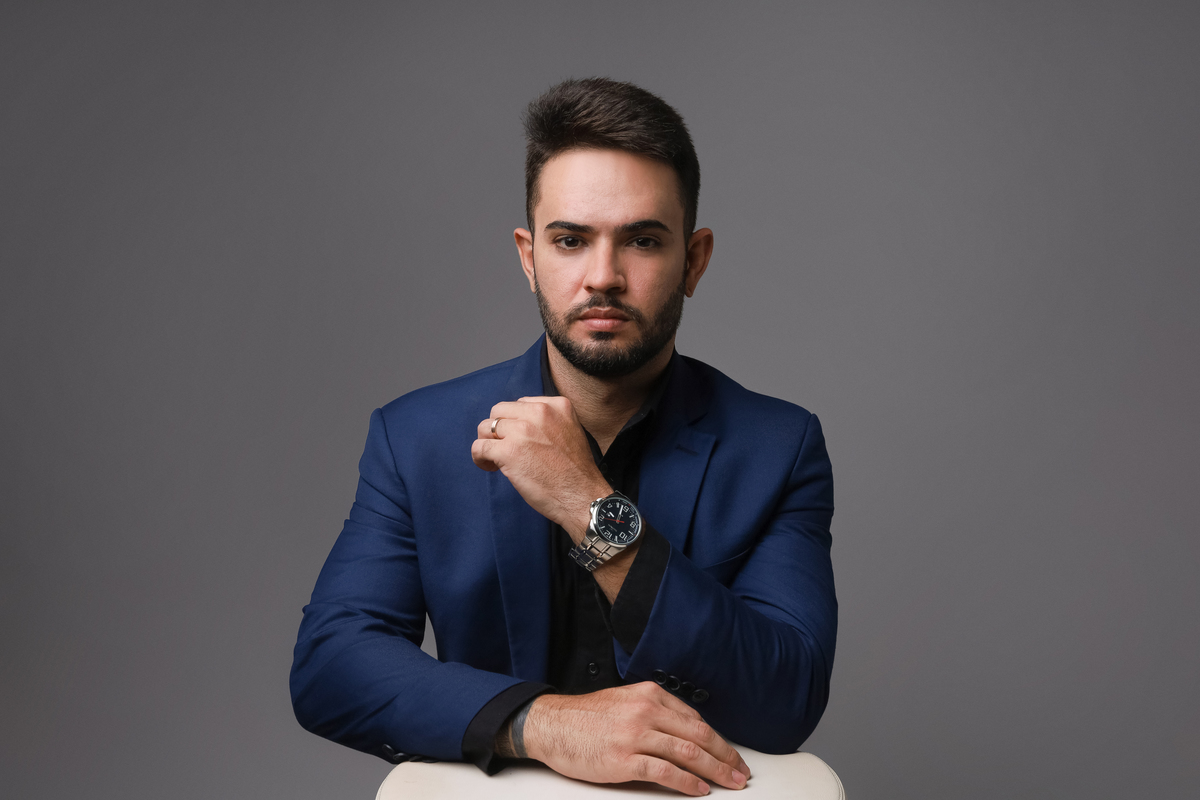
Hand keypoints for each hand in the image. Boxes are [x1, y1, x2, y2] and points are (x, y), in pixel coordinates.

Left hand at [472, 396, 610, 538]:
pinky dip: (479, 457)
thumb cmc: (576, 472)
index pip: (520, 404)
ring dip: (487, 442)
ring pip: (485, 426)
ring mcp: (523, 430)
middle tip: (504, 448)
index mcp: (557, 405)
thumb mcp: (570, 431)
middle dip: (498, 430)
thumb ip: (548, 422)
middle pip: (499, 411)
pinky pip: (480, 446)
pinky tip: (490, 467)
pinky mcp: (509, 451)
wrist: (582, 496)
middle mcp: (539, 412)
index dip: (515, 423)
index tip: (520, 440)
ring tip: (495, 460)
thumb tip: (518, 425)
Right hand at [521, 682, 749, 795]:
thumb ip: (656, 713)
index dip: (718, 740)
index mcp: (650, 694)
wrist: (552, 725)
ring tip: (730, 783)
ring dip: (715, 770)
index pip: (695, 719)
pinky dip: (687, 782)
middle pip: (699, 736)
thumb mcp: (625, 702)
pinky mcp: (624, 758)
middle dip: (725, 756)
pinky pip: (665, 772)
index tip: (730, 755)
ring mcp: (635, 734)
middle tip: (741, 772)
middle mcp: (646, 710)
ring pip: (688, 753)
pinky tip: (699, 789)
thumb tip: (688, 734)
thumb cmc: (586, 717)